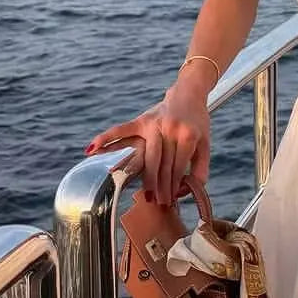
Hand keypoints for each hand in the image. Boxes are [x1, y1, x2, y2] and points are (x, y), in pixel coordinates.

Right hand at [85, 84, 210, 205]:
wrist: (189, 94)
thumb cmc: (197, 123)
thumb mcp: (205, 144)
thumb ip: (201, 169)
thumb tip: (187, 191)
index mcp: (188, 135)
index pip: (178, 167)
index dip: (175, 186)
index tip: (171, 200)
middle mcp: (170, 129)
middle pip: (161, 164)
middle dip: (159, 187)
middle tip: (158, 203)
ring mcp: (154, 123)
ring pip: (144, 156)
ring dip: (143, 177)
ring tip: (143, 194)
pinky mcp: (142, 119)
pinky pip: (121, 129)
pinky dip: (106, 138)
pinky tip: (91, 149)